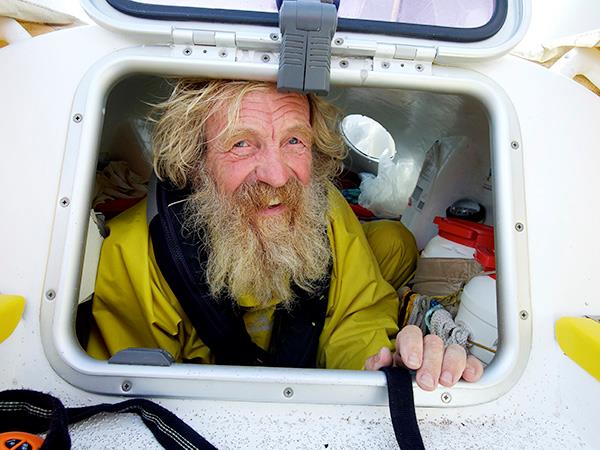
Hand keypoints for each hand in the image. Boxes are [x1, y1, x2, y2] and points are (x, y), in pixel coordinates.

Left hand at [365, 324, 483, 390]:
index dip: (412, 345)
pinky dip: (472, 368)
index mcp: (407, 344)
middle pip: (434, 343)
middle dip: (431, 363)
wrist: (404, 392)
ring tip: (445, 381)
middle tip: (426, 382)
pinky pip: (472, 363)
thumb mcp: (379, 374)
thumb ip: (377, 364)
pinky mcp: (462, 369)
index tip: (412, 362)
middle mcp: (427, 347)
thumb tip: (384, 355)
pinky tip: (468, 376)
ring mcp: (446, 357)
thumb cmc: (394, 379)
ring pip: (455, 350)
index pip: (411, 333)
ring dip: (452, 365)